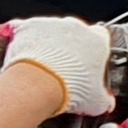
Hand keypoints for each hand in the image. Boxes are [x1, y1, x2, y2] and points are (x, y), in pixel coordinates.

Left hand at [0, 16, 117, 117]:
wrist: (39, 84)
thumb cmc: (68, 89)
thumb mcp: (96, 102)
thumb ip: (104, 99)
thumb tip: (106, 103)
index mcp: (97, 41)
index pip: (101, 38)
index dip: (93, 50)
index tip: (88, 62)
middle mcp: (75, 27)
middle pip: (75, 32)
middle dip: (69, 47)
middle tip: (62, 68)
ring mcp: (51, 24)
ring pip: (50, 30)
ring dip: (46, 43)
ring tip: (40, 65)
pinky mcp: (28, 25)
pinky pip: (25, 28)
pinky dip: (23, 38)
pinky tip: (21, 52)